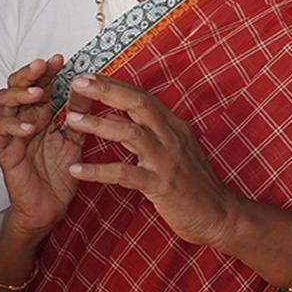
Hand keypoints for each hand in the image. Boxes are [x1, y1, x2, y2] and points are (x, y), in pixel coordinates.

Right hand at [0, 56, 85, 239]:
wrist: (48, 210)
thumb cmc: (60, 175)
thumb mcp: (75, 140)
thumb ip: (79, 114)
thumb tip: (88, 86)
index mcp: (39, 114)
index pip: (38, 84)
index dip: (46, 70)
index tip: (61, 58)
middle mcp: (22, 119)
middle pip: (14, 86)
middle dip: (28, 74)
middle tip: (42, 65)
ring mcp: (11, 134)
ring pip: (2, 102)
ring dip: (19, 95)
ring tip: (38, 94)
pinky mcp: (4, 151)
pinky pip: (0, 131)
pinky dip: (13, 125)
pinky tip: (30, 127)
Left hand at [64, 75, 236, 246]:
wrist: (221, 216)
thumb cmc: (193, 183)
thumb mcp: (174, 149)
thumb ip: (152, 131)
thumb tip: (122, 115)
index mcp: (173, 126)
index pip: (141, 96)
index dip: (114, 84)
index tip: (88, 75)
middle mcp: (171, 137)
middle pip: (138, 104)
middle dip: (106, 91)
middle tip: (78, 83)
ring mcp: (166, 160)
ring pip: (130, 133)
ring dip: (98, 124)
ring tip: (71, 120)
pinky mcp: (161, 185)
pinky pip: (124, 174)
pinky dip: (98, 171)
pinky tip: (76, 170)